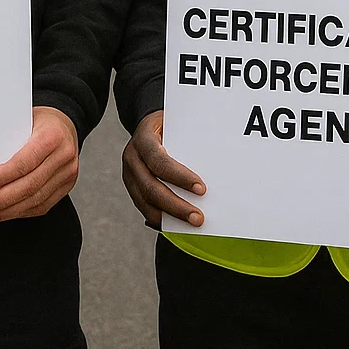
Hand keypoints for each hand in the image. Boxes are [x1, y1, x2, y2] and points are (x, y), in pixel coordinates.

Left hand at [0, 107, 78, 223]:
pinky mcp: (67, 186)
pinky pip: (44, 204)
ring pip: (38, 198)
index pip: (28, 159)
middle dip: (6, 198)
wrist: (66, 126)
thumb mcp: (25, 119)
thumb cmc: (41, 122)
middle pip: (32, 183)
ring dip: (12, 209)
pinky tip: (9, 212)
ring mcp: (67, 173)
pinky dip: (24, 211)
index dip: (8, 174)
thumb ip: (9, 137)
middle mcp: (63, 155)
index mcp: (52, 136)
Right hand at [121, 110, 205, 227]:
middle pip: (151, 186)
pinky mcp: (131, 185)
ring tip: (190, 223)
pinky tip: (175, 224)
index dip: (179, 177)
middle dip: (175, 205)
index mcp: (143, 138)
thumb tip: (219, 162)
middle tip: (198, 218)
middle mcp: (131, 156)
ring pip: (144, 200)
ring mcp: (128, 173)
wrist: (149, 125)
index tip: (201, 189)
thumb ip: (190, 140)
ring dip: (168, 215)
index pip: (159, 160)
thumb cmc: (170, 126)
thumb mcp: (177, 124)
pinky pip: (142, 205)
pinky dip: (159, 217)